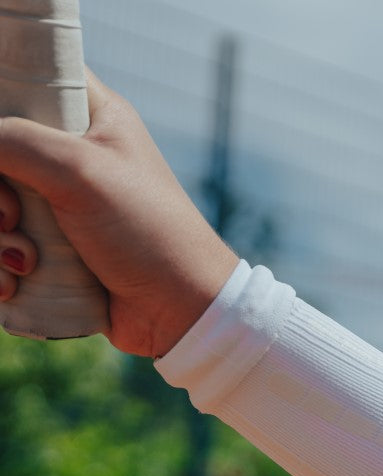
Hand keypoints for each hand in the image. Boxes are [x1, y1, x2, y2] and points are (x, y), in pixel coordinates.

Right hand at [0, 70, 237, 356]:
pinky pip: (0, 246)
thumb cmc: (147, 231)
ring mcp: (58, 201)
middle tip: (11, 217)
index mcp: (90, 114)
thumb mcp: (79, 171)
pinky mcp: (51, 246)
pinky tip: (15, 286)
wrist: (180, 310)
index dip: (2, 91)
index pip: (25, 72)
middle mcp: (70, 152)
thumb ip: (12, 140)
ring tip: (26, 262)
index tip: (5, 139)